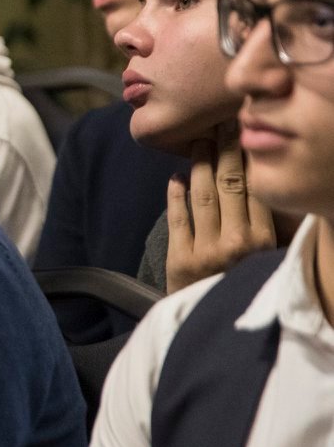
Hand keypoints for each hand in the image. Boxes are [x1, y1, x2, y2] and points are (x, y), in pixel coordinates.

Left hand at [165, 122, 274, 293]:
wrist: (217, 322)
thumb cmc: (247, 283)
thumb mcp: (270, 255)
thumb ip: (271, 223)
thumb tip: (267, 181)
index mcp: (264, 240)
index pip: (255, 187)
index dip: (248, 156)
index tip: (244, 130)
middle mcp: (236, 242)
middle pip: (229, 183)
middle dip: (224, 149)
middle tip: (221, 124)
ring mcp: (205, 250)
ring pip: (202, 196)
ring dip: (199, 164)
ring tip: (198, 143)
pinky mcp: (180, 258)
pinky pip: (176, 218)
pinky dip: (175, 195)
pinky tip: (175, 177)